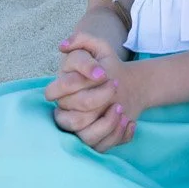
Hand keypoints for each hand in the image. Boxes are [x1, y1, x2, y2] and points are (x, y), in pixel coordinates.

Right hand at [46, 34, 139, 151]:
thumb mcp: (99, 49)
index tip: (104, 73)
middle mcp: (65, 112)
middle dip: (98, 99)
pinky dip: (118, 136)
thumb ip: (82, 40)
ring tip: (122, 109)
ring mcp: (78, 129)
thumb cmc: (107, 67)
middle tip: (116, 87)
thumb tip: (63, 46)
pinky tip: (129, 122)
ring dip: (108, 123)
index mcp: (61, 90)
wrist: (127, 86)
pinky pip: (101, 147)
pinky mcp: (94, 141)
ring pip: (85, 136)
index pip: (59, 90)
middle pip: (75, 116)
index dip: (81, 81)